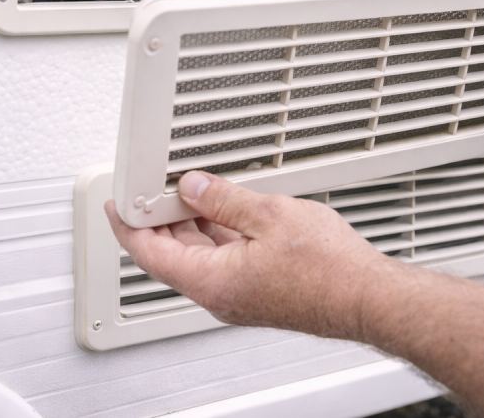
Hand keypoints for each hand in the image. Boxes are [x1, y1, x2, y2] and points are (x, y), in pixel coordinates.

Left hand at [105, 171, 388, 337]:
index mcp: (211, 280)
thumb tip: (194, 187)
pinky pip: (222, 262)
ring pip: (198, 258)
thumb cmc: (329, 268)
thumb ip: (224, 199)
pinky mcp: (258, 292)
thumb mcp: (270, 215)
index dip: (127, 225)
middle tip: (152, 190)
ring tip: (188, 193)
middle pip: (170, 256)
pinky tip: (226, 212)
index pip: (148, 253)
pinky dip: (215, 235)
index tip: (117, 204)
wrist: (366, 296)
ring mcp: (239, 296)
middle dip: (157, 221)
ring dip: (188, 227)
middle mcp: (219, 295)